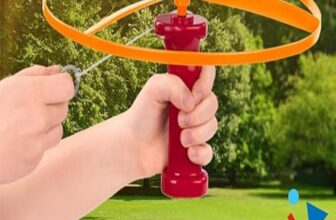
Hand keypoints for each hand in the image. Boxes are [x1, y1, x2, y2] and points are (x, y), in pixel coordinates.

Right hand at [0, 65, 73, 183]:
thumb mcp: (4, 86)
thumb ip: (33, 75)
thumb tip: (58, 70)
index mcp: (28, 92)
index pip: (67, 86)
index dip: (61, 86)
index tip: (54, 88)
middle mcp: (36, 116)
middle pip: (63, 107)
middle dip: (51, 107)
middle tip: (28, 110)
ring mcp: (36, 140)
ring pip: (58, 128)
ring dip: (46, 126)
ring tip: (20, 126)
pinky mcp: (33, 158)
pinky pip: (47, 146)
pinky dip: (38, 143)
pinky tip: (18, 141)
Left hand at [125, 66, 217, 177]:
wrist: (133, 146)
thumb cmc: (141, 114)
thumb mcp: (152, 90)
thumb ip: (172, 85)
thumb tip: (191, 102)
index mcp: (185, 87)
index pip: (207, 73)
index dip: (205, 82)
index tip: (194, 93)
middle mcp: (193, 105)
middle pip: (213, 103)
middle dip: (198, 114)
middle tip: (179, 120)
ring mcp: (195, 127)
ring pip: (212, 127)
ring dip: (197, 134)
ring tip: (180, 140)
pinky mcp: (194, 147)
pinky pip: (208, 151)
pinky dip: (200, 153)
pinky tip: (188, 153)